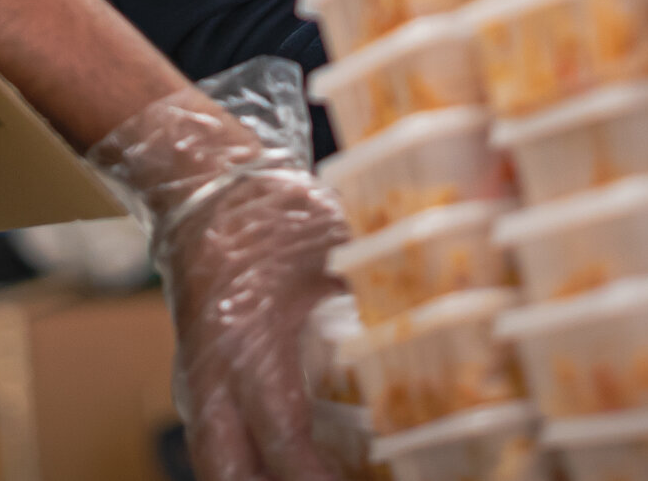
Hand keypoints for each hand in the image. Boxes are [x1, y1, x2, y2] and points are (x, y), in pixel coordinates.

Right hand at [86, 58, 351, 480]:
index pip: (283, 434)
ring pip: (220, 470)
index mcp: (247, 339)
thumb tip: (448, 306)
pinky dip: (252, 474)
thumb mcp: (332, 244)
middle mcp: (212, 376)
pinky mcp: (198, 391)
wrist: (204, 194)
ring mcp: (198, 387)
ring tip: (328, 480)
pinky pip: (217, 452)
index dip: (319, 475)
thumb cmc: (272, 217)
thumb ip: (377, 284)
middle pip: (234, 475)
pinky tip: (295, 474)